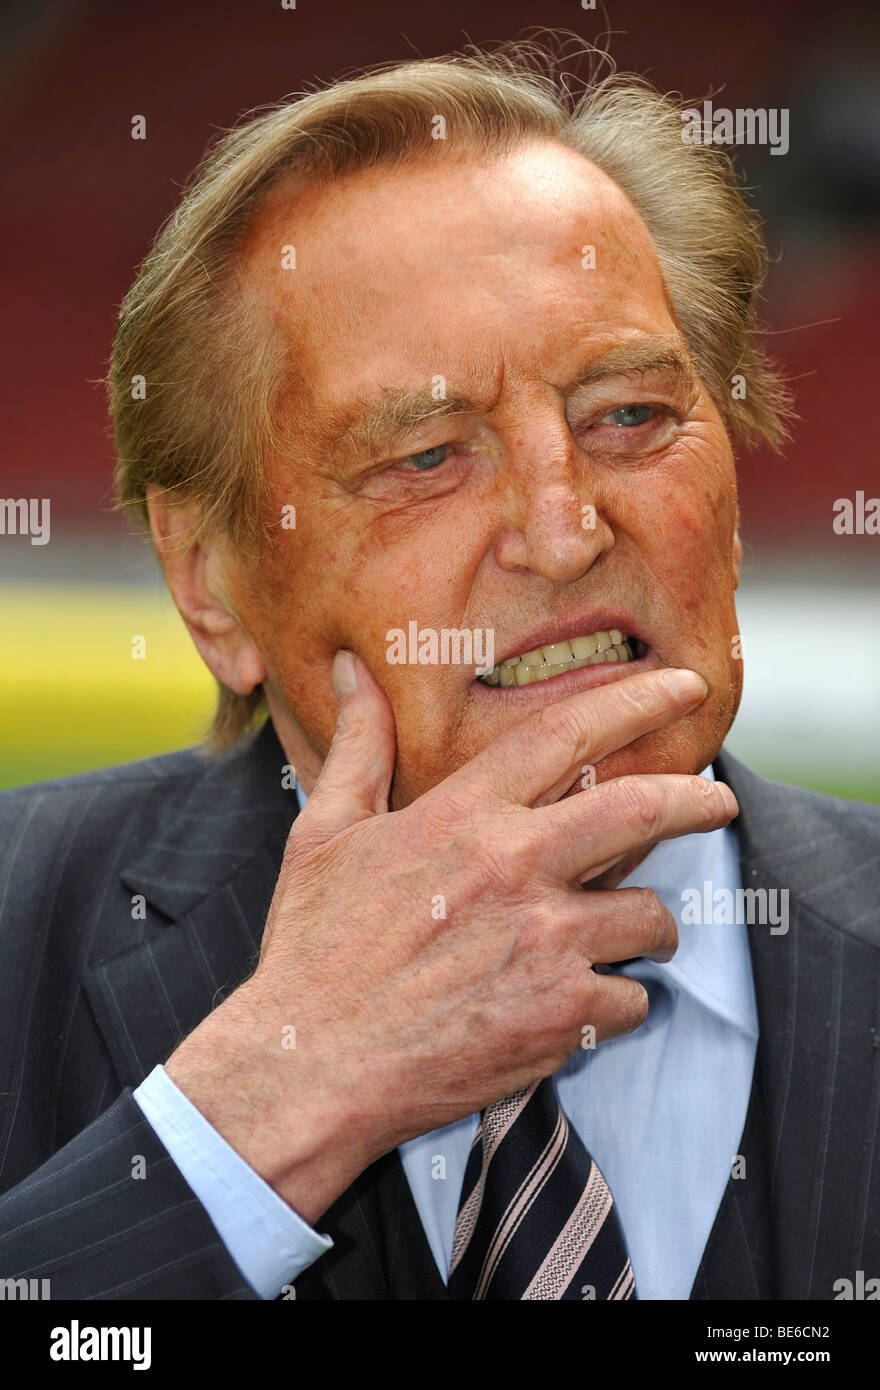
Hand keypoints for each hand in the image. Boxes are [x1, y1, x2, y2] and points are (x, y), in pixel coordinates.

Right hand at [166, 654, 736, 1222]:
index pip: (567, 735)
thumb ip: (358, 747)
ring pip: (650, 918)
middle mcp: (516, 868)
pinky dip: (615, 1003)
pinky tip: (575, 1007)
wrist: (310, 1068)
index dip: (635, 701)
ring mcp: (546, 944)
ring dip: (649, 928)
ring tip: (624, 938)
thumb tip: (350, 670)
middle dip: (698, 800)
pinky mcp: (561, 1016)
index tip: (681, 686)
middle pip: (643, 811)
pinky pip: (631, 1000)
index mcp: (463, 815)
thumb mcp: (323, 835)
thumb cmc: (312, 950)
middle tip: (719, 802)